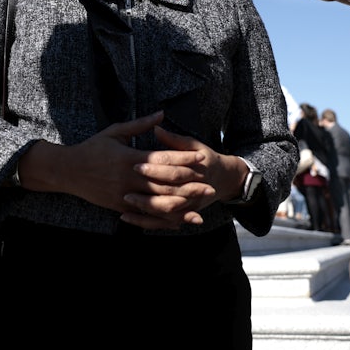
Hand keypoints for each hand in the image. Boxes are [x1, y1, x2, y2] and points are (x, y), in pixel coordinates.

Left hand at [121, 126, 248, 229]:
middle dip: (146, 191)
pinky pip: (162, 222)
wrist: (224, 179)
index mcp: (196, 169)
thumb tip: (156, 127)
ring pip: (166, 210)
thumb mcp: (194, 145)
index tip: (135, 164)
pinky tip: (127, 216)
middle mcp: (194, 189)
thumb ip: (174, 139)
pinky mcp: (184, 215)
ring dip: (145, 207)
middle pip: (168, 192)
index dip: (154, 168)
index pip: (173, 169)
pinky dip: (145, 221)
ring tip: (125, 200)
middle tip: (125, 188)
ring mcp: (190, 204)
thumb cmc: (204, 158)